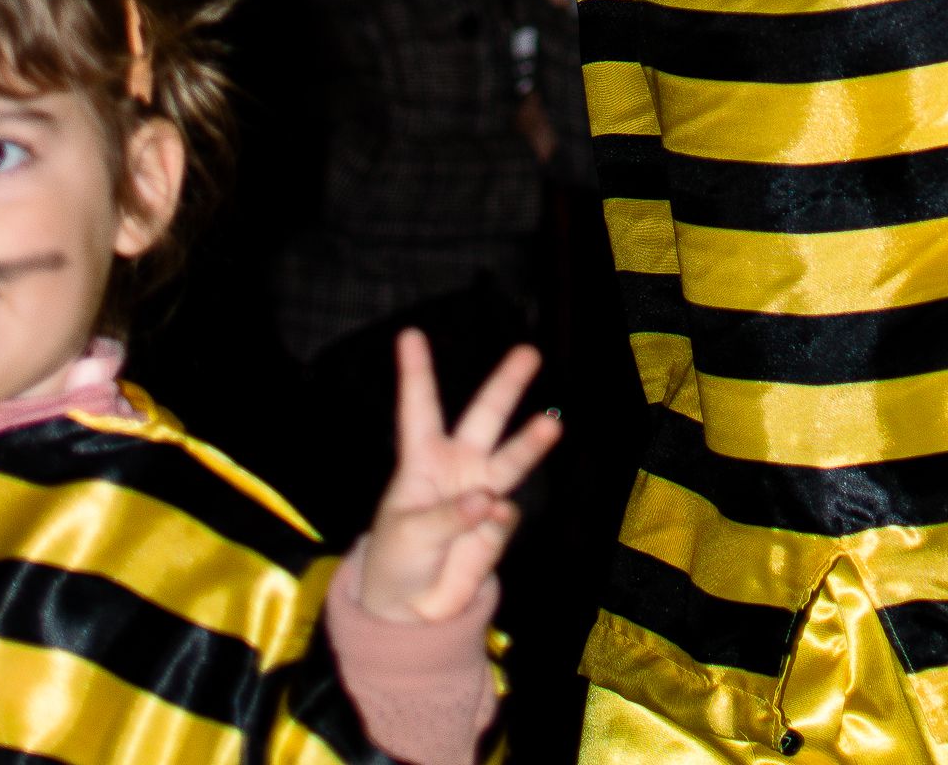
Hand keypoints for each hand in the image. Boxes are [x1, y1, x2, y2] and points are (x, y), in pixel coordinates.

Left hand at [356, 332, 560, 625]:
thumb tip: (488, 502)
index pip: (418, 408)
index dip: (416, 372)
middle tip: (529, 353)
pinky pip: (503, 518)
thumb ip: (448, 516)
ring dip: (529, 443)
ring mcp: (481, 494)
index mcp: (421, 459)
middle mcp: (456, 466)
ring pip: (510, 459)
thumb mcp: (409, 532)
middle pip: (484, 417)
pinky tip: (476, 542)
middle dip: (507, 385)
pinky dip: (492, 528)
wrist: (413, 611)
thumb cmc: (397, 558)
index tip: (409, 335)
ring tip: (550, 427)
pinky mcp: (497, 527)